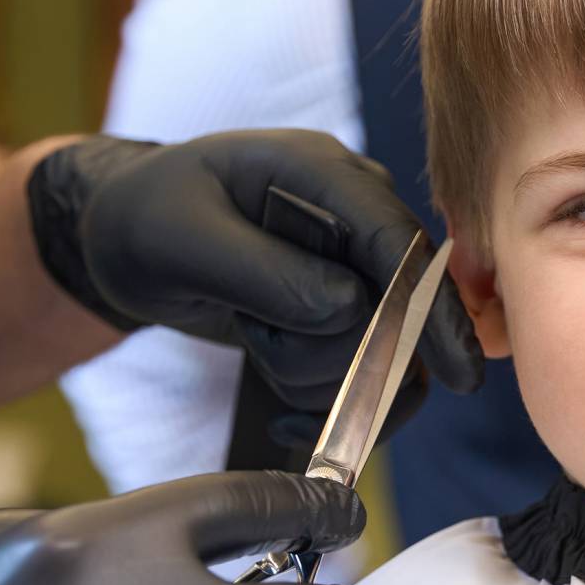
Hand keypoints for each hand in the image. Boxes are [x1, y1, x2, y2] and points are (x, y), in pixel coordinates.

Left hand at [27, 130, 484, 413]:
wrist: (126, 236)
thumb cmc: (146, 219)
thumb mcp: (183, 238)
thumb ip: (264, 271)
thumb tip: (347, 310)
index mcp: (323, 172)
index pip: (399, 242)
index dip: (432, 310)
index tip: (458, 375)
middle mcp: (355, 215)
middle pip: (395, 313)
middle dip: (328, 357)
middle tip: (257, 337)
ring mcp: (355, 264)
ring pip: (384, 357)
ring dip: (316, 379)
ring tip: (257, 343)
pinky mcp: (347, 308)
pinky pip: (371, 377)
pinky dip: (329, 407)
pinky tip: (285, 412)